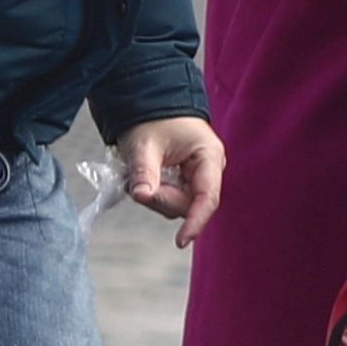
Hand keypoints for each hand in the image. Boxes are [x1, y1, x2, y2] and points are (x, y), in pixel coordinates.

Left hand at [121, 113, 228, 244]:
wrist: (150, 103)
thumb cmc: (153, 118)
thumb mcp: (144, 144)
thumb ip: (145, 171)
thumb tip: (142, 195)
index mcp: (208, 156)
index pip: (207, 197)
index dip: (196, 221)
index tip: (181, 241)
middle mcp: (208, 169)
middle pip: (188, 204)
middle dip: (161, 199)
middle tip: (137, 183)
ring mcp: (197, 176)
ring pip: (177, 204)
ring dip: (155, 196)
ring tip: (139, 174)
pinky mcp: (185, 180)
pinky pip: (170, 198)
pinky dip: (154, 193)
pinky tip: (144, 178)